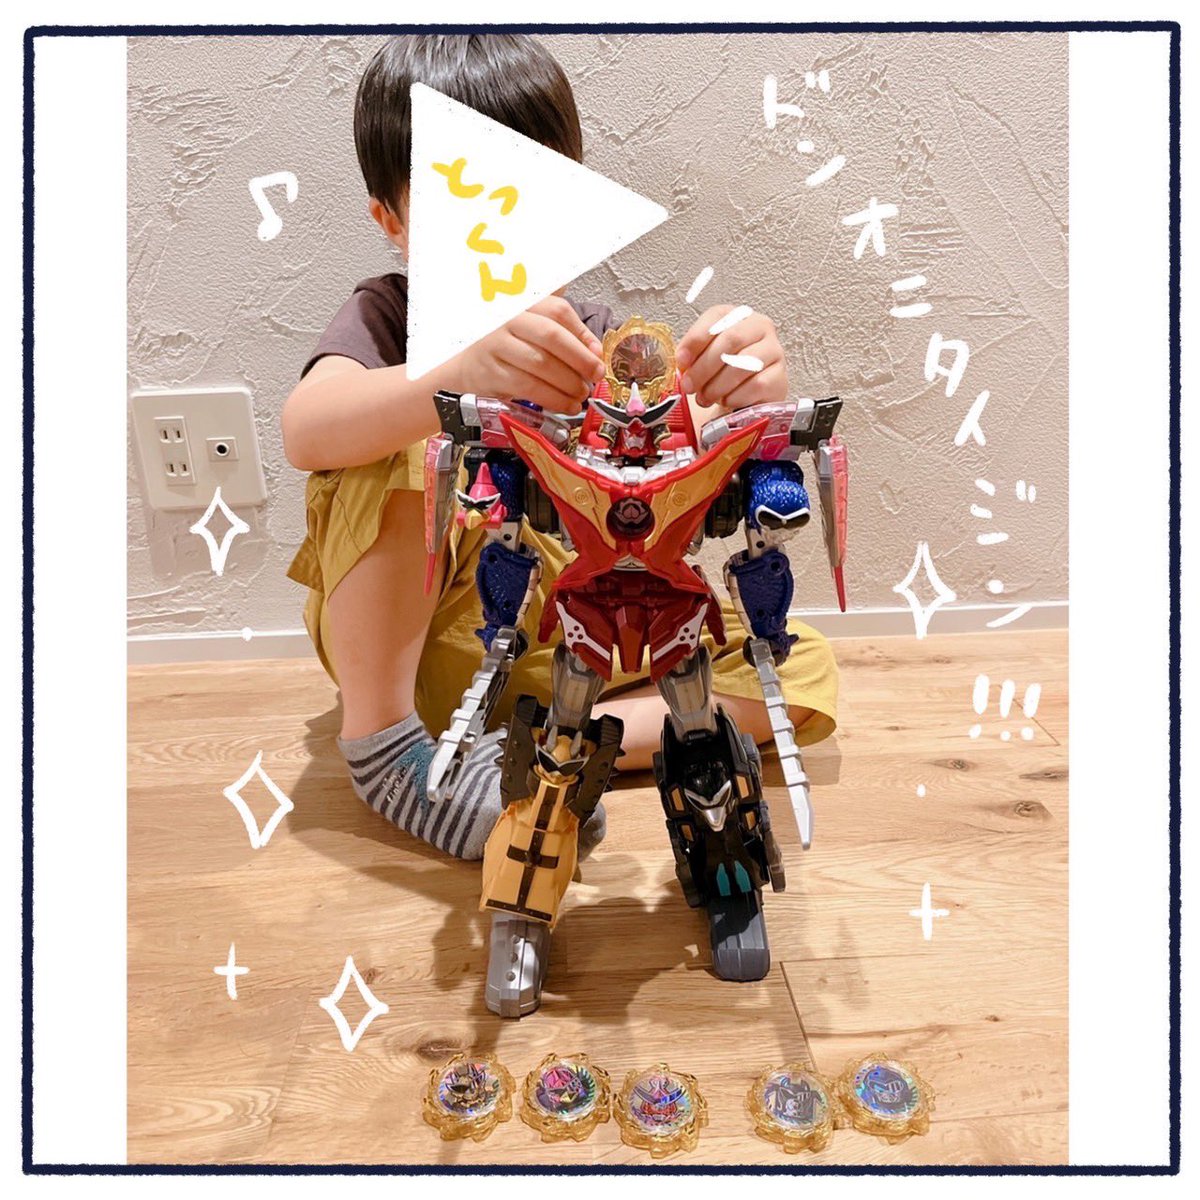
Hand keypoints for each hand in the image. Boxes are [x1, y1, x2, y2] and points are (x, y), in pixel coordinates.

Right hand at [450, 296, 604, 413]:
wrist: (463, 367)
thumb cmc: (503, 347)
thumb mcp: (527, 328)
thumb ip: (558, 328)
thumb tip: (594, 348)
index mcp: (520, 303)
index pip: (557, 310)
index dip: (582, 333)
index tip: (597, 352)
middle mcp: (506, 319)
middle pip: (552, 336)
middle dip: (581, 359)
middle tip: (596, 374)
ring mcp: (496, 345)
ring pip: (542, 364)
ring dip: (569, 383)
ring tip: (582, 394)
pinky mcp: (493, 373)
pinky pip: (530, 387)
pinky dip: (554, 399)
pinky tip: (566, 404)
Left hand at [675, 305, 787, 408]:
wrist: (746, 395)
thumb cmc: (723, 371)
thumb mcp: (704, 357)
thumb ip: (692, 355)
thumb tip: (682, 363)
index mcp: (737, 315)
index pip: (716, 318)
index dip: (695, 341)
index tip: (681, 362)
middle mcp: (759, 326)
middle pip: (730, 341)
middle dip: (704, 368)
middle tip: (689, 386)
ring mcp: (773, 350)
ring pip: (743, 364)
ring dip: (717, 386)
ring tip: (705, 398)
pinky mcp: (780, 376)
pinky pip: (756, 385)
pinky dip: (735, 397)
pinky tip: (726, 401)